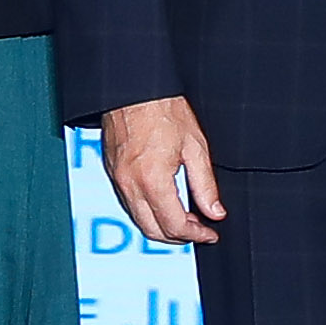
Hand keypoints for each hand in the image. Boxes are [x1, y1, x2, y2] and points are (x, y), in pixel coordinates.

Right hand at [103, 94, 226, 245]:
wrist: (134, 87)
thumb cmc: (162, 108)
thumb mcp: (195, 147)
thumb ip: (205, 185)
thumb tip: (214, 212)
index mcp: (152, 180)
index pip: (174, 225)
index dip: (196, 234)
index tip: (210, 233)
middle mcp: (130, 184)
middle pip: (152, 231)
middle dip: (178, 236)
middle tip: (199, 229)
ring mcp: (117, 179)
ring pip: (138, 220)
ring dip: (161, 225)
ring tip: (185, 216)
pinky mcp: (111, 172)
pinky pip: (129, 203)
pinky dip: (147, 211)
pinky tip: (164, 201)